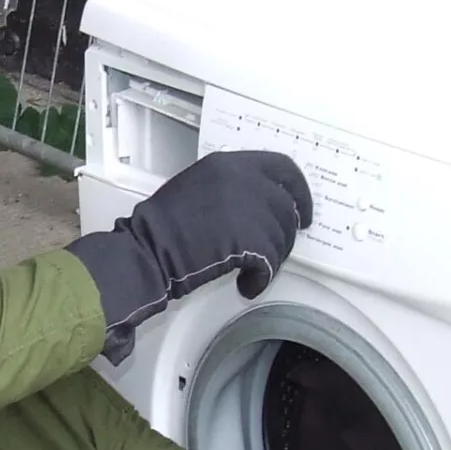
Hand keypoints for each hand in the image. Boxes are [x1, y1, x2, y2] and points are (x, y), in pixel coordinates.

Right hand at [66, 150, 311, 362]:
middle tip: (275, 252)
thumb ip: (230, 187)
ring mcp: (248, 209)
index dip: (299, 191)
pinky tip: (247, 285)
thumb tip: (255, 206)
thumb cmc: (161, 225)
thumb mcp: (196, 186)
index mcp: (230, 164)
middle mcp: (244, 181)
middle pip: (285, 208)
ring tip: (251, 272)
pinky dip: (262, 279)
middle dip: (284, 235)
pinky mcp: (249, 241)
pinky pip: (271, 262)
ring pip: (281, 237)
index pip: (282, 168)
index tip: (302, 211)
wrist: (148, 250)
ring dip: (272, 260)